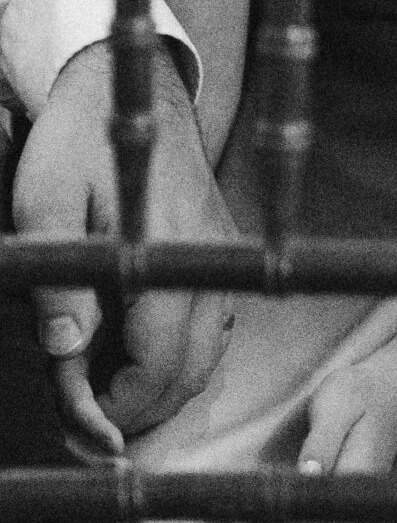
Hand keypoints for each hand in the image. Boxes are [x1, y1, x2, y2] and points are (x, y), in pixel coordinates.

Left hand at [14, 41, 236, 454]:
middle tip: (84, 424)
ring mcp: (224, 259)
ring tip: (104, 394)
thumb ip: (60, 279)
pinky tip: (136, 354)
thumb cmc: (77, 143)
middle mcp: (212, 263)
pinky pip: (214, 328)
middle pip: (190, 372)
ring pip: (208, 356)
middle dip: (139, 410)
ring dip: (160, 388)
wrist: (133, 93)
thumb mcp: (45, 202)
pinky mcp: (224, 254)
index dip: (116, 408)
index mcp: (171, 253)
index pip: (158, 364)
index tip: (80, 429)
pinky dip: (179, 358)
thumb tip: (67, 352)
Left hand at [226, 359, 396, 522]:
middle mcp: (359, 509)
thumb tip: (307, 474)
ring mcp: (354, 516)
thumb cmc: (358, 394)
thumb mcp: (337, 405)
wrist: (390, 392)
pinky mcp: (346, 515)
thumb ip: (322, 441)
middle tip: (228, 522)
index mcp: (357, 483)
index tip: (239, 513)